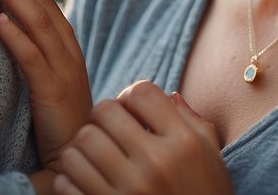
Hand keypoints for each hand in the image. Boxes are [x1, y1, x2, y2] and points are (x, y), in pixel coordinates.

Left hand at [0, 0, 91, 167]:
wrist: (77, 157)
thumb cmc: (55, 118)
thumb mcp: (45, 76)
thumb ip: (31, 49)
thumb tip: (4, 18)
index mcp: (64, 44)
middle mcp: (67, 51)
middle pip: (42, 2)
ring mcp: (64, 71)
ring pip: (39, 25)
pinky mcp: (54, 94)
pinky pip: (34, 62)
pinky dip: (17, 40)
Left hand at [54, 81, 230, 194]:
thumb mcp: (211, 159)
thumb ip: (193, 122)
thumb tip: (169, 95)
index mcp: (183, 144)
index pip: (141, 92)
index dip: (131, 97)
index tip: (133, 113)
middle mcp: (156, 164)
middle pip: (104, 112)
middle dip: (103, 117)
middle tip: (109, 132)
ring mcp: (129, 192)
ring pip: (80, 144)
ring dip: (83, 147)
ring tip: (96, 157)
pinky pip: (66, 182)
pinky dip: (70, 179)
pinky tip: (88, 182)